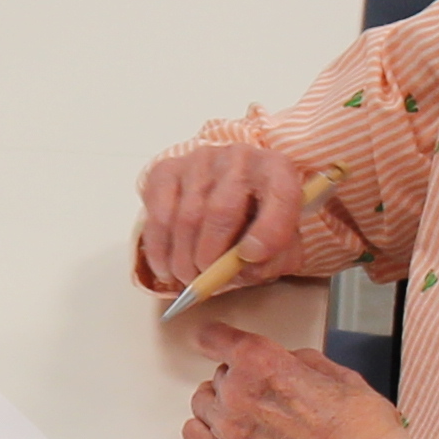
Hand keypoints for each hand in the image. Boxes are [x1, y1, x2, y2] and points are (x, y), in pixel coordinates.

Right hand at [136, 142, 320, 299]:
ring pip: (185, 216)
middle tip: (206, 280)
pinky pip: (157, 215)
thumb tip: (244, 265)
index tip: (252, 258)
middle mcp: (241, 157)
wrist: (230, 191)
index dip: (268, 231)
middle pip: (221, 210)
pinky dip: (159, 249)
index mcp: (278, 171)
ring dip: (182, 258)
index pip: (281, 195)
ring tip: (188, 278)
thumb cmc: (259, 221)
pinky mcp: (168, 170)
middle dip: (210, 255)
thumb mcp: (281, 243)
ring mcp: (201, 160)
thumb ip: (274, 258)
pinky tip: (166, 268)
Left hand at [182, 319, 423, 438]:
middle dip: (240, 375)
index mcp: (263, 363)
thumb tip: (288, 362)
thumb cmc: (361, 431)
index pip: (215, 338)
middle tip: (268, 385)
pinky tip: (226, 427)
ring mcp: (232, 428)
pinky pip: (195, 435)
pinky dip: (207, 428)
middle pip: (218, 372)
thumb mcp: (336, 373)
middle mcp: (240, 393)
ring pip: (203, 401)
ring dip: (222, 400)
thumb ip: (299, 361)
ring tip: (249, 406)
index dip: (218, 336)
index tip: (216, 337)